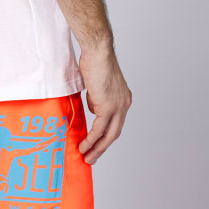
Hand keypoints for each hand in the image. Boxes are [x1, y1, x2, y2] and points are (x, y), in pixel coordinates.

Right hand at [77, 44, 131, 163]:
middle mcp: (124, 104)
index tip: (96, 143)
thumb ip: (96, 98)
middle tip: (92, 157)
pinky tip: (84, 146)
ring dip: (97, 148)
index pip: (115, 122)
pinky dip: (91, 139)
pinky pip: (99, 129)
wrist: (97, 51)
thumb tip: (93, 108)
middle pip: (115, 132)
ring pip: (108, 135)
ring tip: (86, 157)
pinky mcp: (108, 107)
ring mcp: (118, 106)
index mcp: (123, 98)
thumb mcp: (96, 84)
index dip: (106, 134)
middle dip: (103, 147)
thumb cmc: (94, 60)